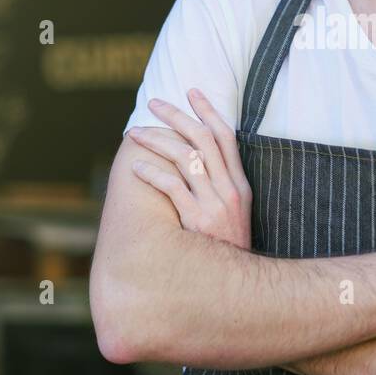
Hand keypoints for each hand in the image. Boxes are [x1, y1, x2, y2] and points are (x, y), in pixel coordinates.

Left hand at [127, 90, 252, 248]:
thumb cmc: (227, 245)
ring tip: (135, 133)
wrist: (237, 282)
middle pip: (203, 139)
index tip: (192, 91)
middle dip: (177, 116)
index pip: (226, 136)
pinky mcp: (198, 220)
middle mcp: (230, 189)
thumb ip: (220, 186)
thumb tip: (196, 160)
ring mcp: (215, 204)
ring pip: (185, 158)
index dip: (208, 111)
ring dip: (157, 140)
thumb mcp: (235, 212)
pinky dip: (153, 174)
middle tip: (154, 103)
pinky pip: (173, 188)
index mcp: (240, 183)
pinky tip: (137, 168)